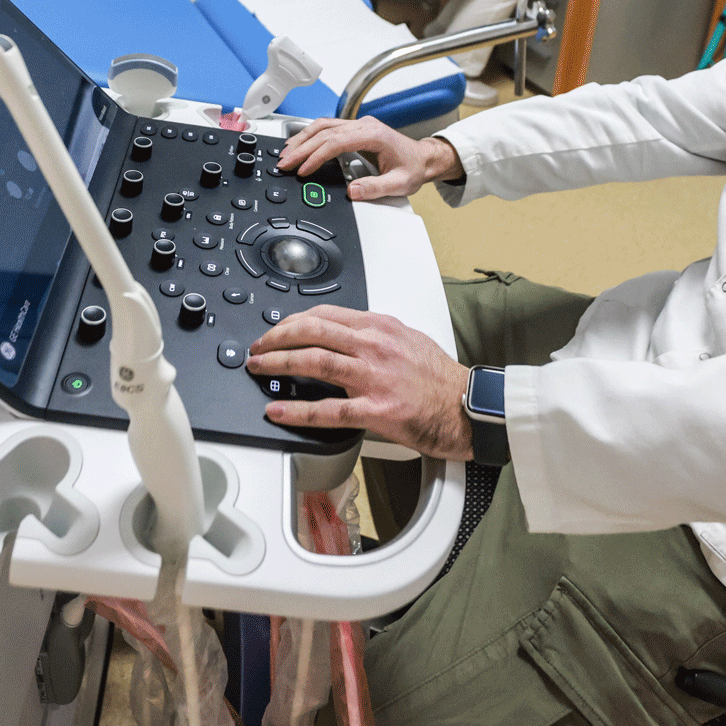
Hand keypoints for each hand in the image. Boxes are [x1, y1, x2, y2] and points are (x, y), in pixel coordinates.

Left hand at [247, 305, 473, 457]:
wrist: (467, 408)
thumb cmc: (440, 379)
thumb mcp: (407, 340)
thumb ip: (374, 336)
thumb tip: (343, 336)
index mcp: (380, 327)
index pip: (325, 314)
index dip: (292, 321)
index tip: (277, 329)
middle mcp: (374, 346)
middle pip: (312, 330)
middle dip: (276, 337)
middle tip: (258, 348)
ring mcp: (373, 377)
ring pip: (314, 361)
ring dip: (278, 364)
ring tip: (259, 369)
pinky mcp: (376, 410)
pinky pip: (327, 410)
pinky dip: (297, 410)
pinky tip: (278, 411)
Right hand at [277, 116, 460, 200]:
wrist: (423, 158)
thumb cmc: (413, 167)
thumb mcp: (399, 183)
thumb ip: (376, 187)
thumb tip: (353, 191)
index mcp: (373, 134)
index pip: (336, 141)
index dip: (317, 155)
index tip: (304, 169)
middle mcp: (363, 125)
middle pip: (324, 131)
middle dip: (301, 147)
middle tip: (285, 162)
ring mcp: (358, 125)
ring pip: (322, 125)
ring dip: (302, 138)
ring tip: (287, 153)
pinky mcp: (354, 129)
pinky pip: (327, 128)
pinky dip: (310, 136)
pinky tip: (300, 144)